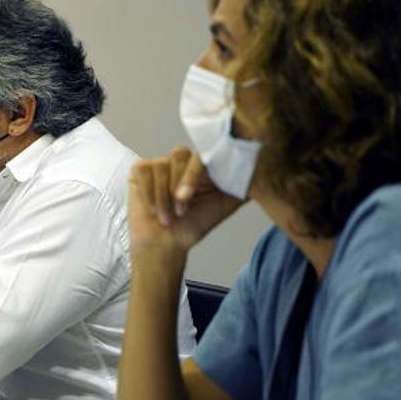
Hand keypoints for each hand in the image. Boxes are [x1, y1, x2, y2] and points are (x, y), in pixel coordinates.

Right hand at [128, 146, 243, 251]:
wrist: (165, 244)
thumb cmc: (192, 227)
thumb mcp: (223, 206)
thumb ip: (241, 187)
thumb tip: (260, 172)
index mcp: (202, 166)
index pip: (202, 155)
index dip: (194, 174)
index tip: (189, 197)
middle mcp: (181, 162)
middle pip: (179, 155)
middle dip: (178, 187)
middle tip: (180, 212)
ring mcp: (160, 164)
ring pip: (161, 166)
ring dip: (162, 197)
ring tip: (166, 217)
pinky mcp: (140, 170)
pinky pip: (143, 171)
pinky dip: (148, 193)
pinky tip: (151, 208)